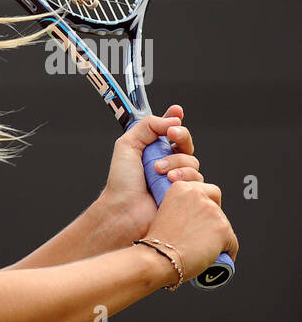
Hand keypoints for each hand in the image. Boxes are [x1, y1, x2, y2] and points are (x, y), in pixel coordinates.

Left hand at [95, 104, 202, 241]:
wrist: (125, 209)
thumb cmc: (122, 182)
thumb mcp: (128, 145)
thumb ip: (148, 126)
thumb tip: (173, 119)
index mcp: (154, 152)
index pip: (170, 132)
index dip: (176, 120)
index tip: (177, 111)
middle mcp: (168, 164)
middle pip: (187, 144)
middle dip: (181, 136)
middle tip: (171, 135)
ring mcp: (179, 180)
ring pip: (193, 162)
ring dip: (177, 163)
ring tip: (159, 171)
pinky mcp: (187, 195)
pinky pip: (199, 181)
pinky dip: (185, 179)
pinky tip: (171, 183)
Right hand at [145, 175, 238, 281]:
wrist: (157, 258)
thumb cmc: (155, 243)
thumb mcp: (162, 214)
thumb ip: (180, 208)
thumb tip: (196, 217)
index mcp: (180, 188)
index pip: (206, 191)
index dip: (203, 206)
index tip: (196, 219)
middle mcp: (198, 194)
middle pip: (217, 206)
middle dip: (212, 220)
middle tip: (199, 235)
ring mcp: (212, 211)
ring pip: (224, 225)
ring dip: (216, 237)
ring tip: (202, 250)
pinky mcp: (224, 229)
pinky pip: (231, 243)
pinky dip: (225, 252)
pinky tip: (213, 258)